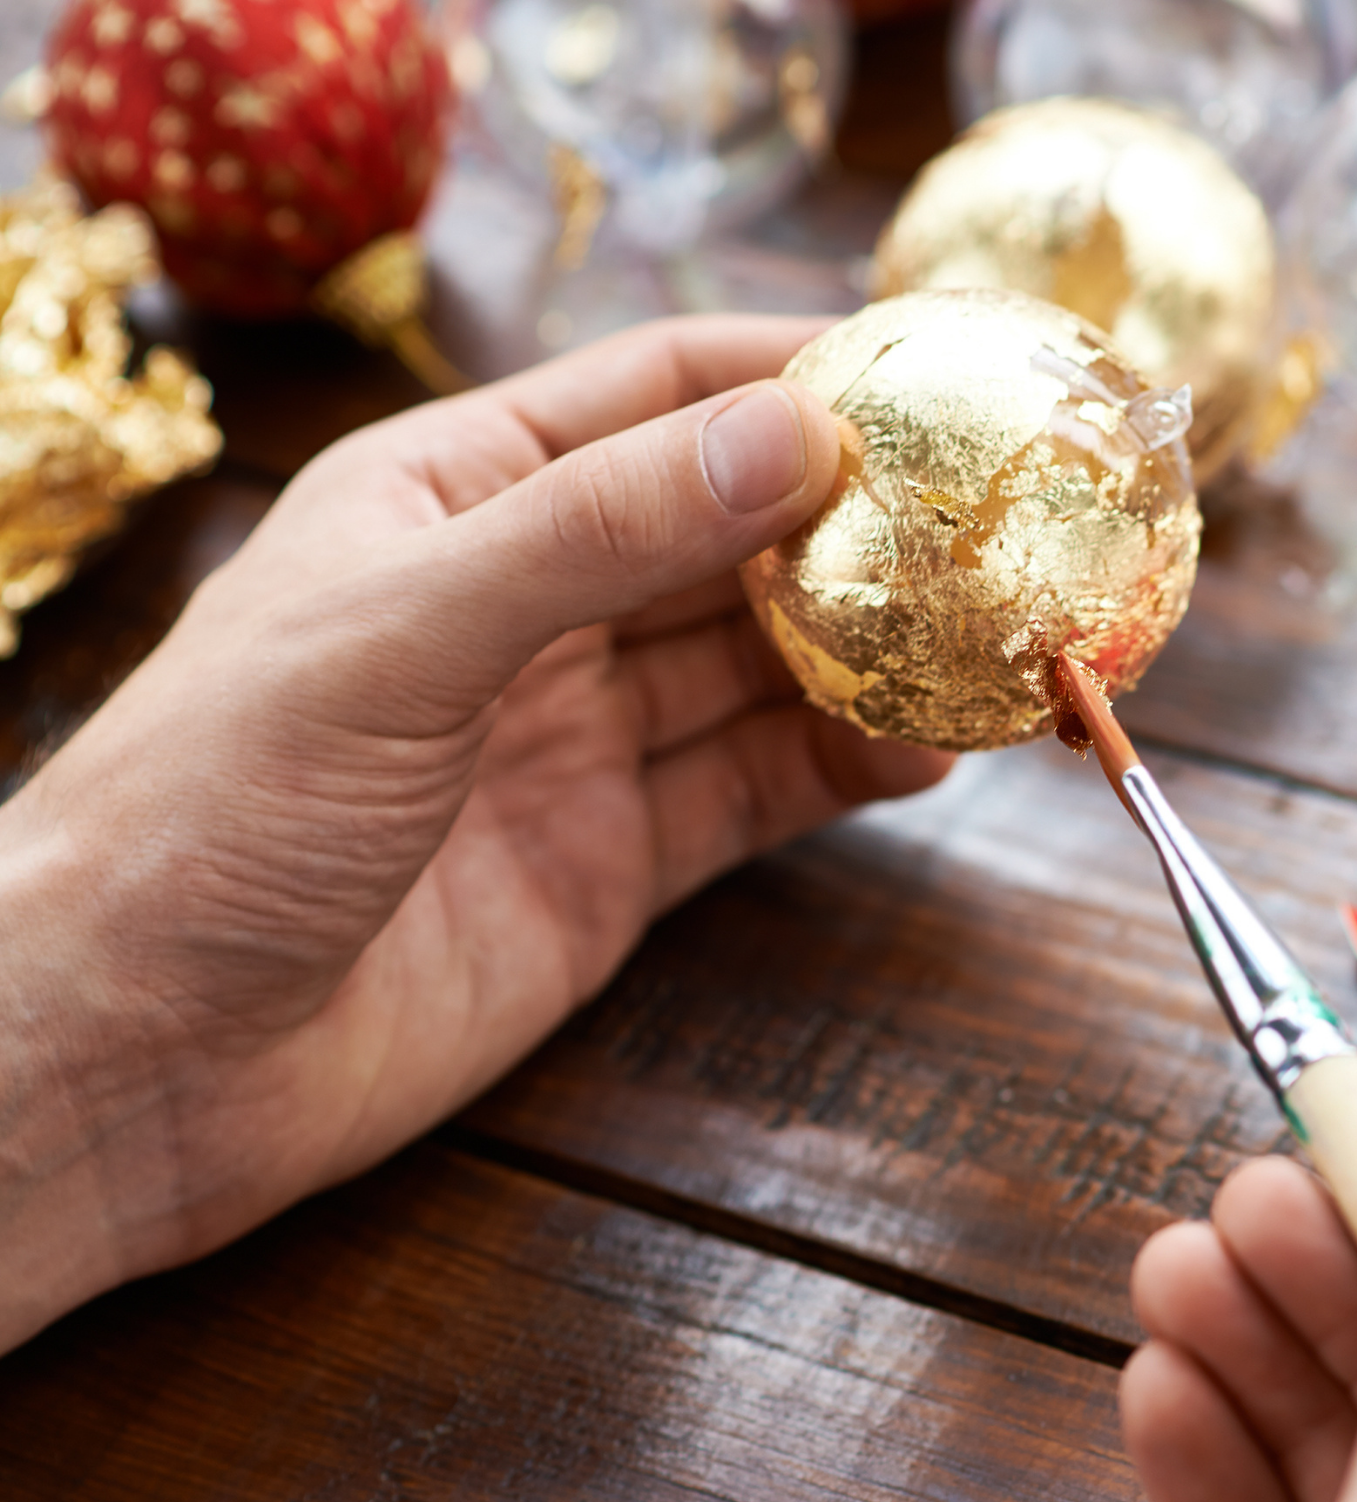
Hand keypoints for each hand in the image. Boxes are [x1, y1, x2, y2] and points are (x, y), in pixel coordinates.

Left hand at [0, 317, 950, 1350]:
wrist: (151, 1062)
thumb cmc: (215, 813)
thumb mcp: (401, 632)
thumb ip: (597, 531)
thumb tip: (793, 434)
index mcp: (449, 498)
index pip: (647, 400)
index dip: (783, 378)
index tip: (924, 370)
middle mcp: (524, 610)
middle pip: (723, 537)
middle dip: (853, 523)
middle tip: (991, 517)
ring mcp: (573, 742)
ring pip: (754, 671)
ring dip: (866, 652)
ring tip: (987, 637)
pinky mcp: (609, 864)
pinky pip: (749, 794)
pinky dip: (839, 770)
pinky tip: (923, 753)